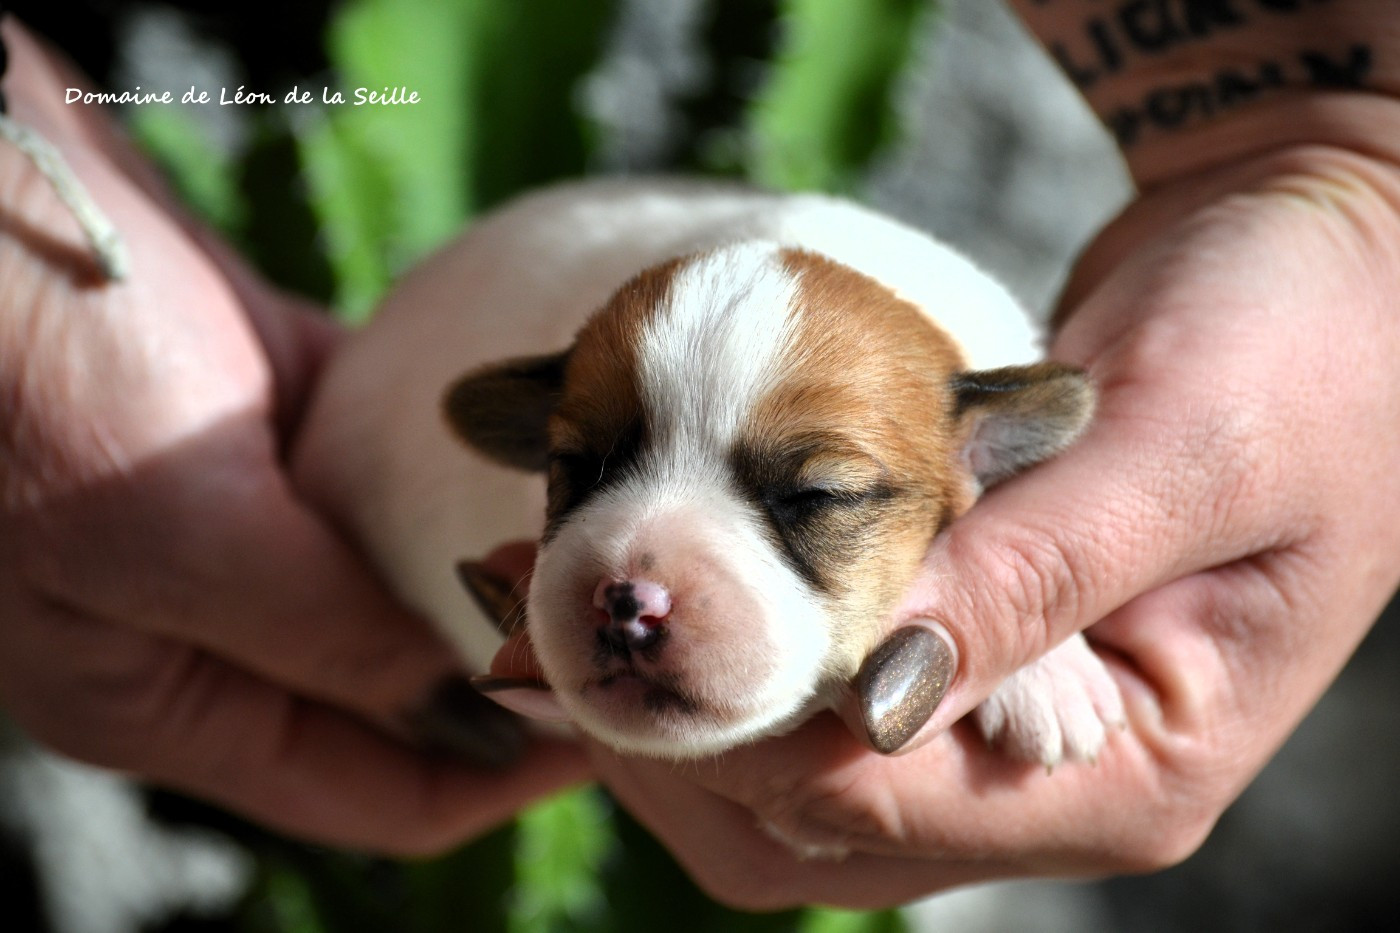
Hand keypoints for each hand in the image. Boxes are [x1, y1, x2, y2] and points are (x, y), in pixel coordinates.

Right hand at [0, 22, 586, 853]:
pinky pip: (389, 456)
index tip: (615, 729)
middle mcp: (209, 613)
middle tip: (627, 629)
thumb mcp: (167, 534)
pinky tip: (536, 444)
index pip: (369, 787)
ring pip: (402, 570)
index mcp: (163, 691)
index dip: (498, 776)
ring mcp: (241, 506)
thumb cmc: (20, 366)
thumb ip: (322, 633)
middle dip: (507, 671)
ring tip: (604, 543)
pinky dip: (454, 460)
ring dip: (487, 564)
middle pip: (400, 687)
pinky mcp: (263, 400)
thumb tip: (462, 708)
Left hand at [564, 144, 1399, 906]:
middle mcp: (1058, 778)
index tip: (615, 636)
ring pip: (794, 784)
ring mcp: (1001, 723)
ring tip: (553, 606)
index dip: (740, 730)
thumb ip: (1034, 579)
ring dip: (677, 703)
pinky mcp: (958, 654)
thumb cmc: (1304, 346)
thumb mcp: (1188, 448)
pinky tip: (654, 593)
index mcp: (1138, 769)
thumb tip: (869, 692)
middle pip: (819, 823)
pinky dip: (722, 658)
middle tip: (540, 623)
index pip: (890, 805)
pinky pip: (813, 702)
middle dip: (678, 733)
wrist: (1329, 267)